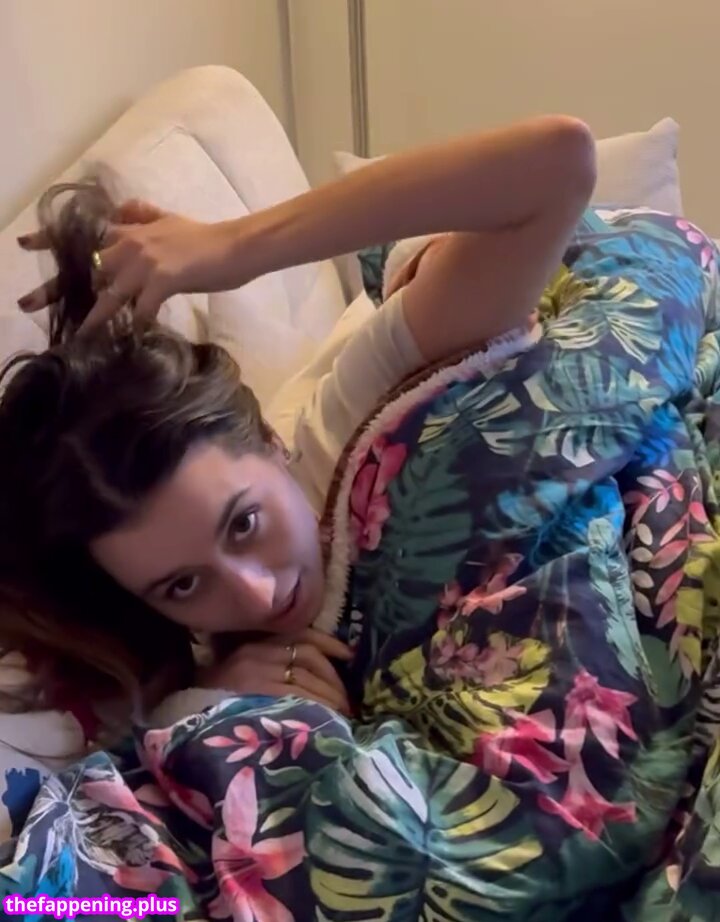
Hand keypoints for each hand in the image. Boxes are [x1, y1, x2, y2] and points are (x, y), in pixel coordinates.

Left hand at [17, 198, 244, 332]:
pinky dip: (137, 326)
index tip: (22, 245)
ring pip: (109, 294)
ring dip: (93, 318)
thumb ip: (144, 215)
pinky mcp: (164, 279)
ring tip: (76, 336)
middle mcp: (132, 244)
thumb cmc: (207, 239)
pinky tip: (132, 341)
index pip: (85, 233)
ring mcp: (146, 262)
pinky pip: (142, 309)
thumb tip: (124, 209)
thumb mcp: (169, 219)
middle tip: (26, 303)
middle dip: (56, 288)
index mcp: (131, 230)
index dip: (51, 238)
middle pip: (87, 268)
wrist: (237, 245)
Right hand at [198, 628, 352, 715]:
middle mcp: (255, 651)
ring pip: (307, 678)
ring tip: (342, 717)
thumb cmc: (211, 701)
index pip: (300, 634)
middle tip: (347, 702)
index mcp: (253, 642)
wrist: (179, 723)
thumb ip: (266, 663)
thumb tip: (308, 672)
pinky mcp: (256, 694)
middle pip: (308, 657)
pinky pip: (299, 697)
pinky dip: (319, 708)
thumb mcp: (236, 671)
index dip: (329, 644)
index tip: (347, 656)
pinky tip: (327, 721)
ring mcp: (254, 672)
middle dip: (334, 680)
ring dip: (331, 697)